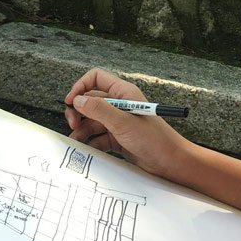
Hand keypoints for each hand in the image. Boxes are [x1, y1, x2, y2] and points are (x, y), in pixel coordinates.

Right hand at [63, 67, 187, 177]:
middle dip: (78, 112)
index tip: (71, 101)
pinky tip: (87, 149)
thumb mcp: (123, 122)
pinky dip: (90, 142)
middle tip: (74, 124)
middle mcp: (119, 105)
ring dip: (82, 130)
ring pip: (92, 121)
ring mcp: (118, 122)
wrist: (169, 162)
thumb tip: (77, 100)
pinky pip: (98, 137)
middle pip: (90, 101)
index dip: (81, 86)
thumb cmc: (154, 138)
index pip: (96, 78)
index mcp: (123, 93)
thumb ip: (99, 109)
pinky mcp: (117, 138)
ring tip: (77, 141)